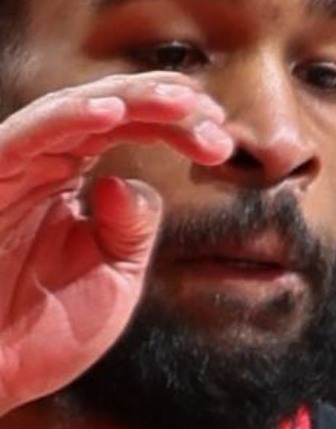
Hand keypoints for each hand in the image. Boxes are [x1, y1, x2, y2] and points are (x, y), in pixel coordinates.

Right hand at [0, 77, 233, 415]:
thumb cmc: (43, 328)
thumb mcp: (112, 277)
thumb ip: (131, 228)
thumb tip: (131, 183)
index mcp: (68, 178)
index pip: (126, 132)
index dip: (175, 127)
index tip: (222, 141)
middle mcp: (40, 162)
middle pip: (107, 111)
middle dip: (163, 106)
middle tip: (213, 113)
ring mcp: (14, 164)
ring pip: (74, 111)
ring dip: (129, 101)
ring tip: (179, 101)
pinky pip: (32, 136)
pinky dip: (70, 119)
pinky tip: (112, 114)